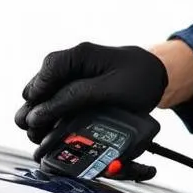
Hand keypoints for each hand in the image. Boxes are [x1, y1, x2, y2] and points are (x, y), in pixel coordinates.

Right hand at [14, 43, 167, 151]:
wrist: (157, 76)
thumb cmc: (140, 79)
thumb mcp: (110, 90)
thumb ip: (75, 97)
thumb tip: (39, 112)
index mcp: (80, 55)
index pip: (46, 73)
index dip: (37, 97)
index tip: (34, 121)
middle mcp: (71, 63)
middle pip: (39, 87)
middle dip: (35, 111)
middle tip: (35, 133)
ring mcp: (72, 76)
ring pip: (44, 97)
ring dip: (42, 117)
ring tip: (41, 137)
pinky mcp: (76, 89)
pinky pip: (56, 103)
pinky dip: (53, 117)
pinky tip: (53, 132)